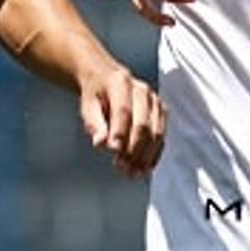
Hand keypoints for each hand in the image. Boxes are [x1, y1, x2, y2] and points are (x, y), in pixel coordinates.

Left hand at [76, 63, 165, 178]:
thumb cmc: (96, 93)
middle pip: (142, 124)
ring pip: (155, 132)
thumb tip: (100, 142)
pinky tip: (146, 166)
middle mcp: (141, 90)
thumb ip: (93, 123)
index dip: (120, 132)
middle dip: (133, 150)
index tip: (113, 151)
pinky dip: (154, 153)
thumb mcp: (87, 104)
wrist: (107, 78)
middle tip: (123, 168)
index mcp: (120, 83)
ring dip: (145, 156)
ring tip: (133, 172)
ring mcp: (154, 101)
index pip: (123, 110)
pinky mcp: (161, 111)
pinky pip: (162, 135)